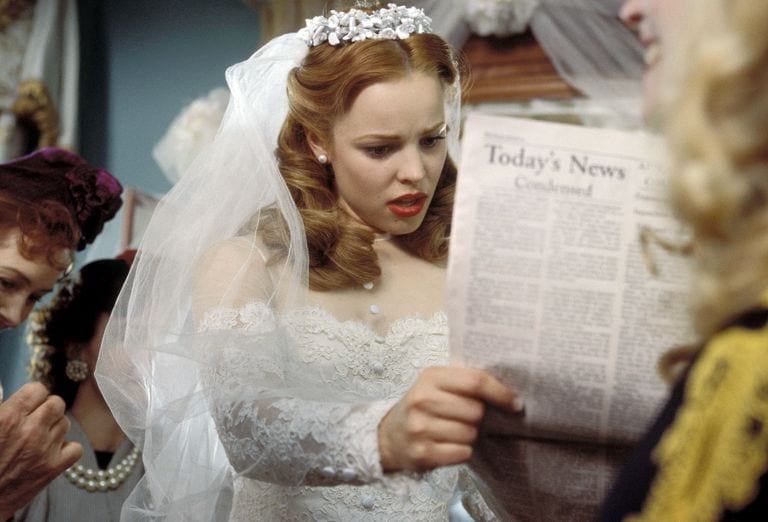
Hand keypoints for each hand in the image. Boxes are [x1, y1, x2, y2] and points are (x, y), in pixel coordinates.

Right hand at [0, 383, 82, 518]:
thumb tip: (2, 386)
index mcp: (9, 417)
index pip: (38, 389)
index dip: (33, 396)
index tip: (29, 404)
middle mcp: (30, 430)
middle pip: (57, 403)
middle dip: (47, 409)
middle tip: (36, 420)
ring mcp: (45, 449)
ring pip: (66, 423)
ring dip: (55, 428)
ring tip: (39, 438)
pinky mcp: (53, 468)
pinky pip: (75, 448)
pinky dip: (67, 449)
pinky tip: (53, 451)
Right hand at [378, 366, 521, 472]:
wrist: (390, 436)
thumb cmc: (423, 407)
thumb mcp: (437, 384)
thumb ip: (465, 381)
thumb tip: (509, 390)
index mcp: (430, 377)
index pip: (475, 381)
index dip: (500, 392)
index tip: (515, 403)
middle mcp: (422, 400)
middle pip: (475, 410)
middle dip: (479, 417)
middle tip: (467, 417)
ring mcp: (420, 427)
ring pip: (470, 433)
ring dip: (470, 435)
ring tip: (455, 431)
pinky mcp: (422, 453)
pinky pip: (462, 453)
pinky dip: (462, 451)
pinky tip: (449, 445)